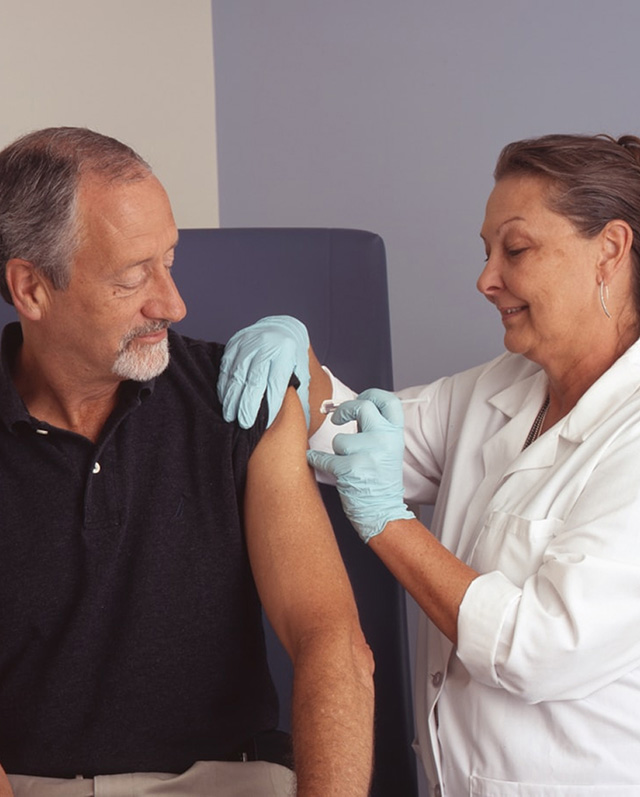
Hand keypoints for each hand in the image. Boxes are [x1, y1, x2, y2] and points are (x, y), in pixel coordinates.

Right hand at [217, 316, 309, 428]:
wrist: (281, 328)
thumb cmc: (292, 355)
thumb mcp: (303, 370)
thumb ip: (301, 394)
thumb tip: (303, 422)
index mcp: (286, 353)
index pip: (276, 383)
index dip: (271, 405)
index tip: (265, 424)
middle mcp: (266, 346)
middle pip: (254, 380)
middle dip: (248, 404)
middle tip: (244, 423)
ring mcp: (248, 343)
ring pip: (237, 375)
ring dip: (232, 398)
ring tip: (230, 416)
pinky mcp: (234, 343)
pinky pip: (226, 367)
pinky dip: (224, 385)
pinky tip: (225, 399)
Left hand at [307, 388, 414, 542]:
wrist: (382, 512)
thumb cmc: (379, 479)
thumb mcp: (385, 449)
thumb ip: (372, 428)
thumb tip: (347, 407)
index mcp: (395, 434)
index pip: (389, 401)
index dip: (372, 394)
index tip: (359, 397)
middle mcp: (386, 440)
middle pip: (362, 406)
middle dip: (343, 410)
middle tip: (336, 418)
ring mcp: (369, 454)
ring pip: (340, 439)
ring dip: (336, 451)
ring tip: (345, 463)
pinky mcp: (351, 469)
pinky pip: (324, 457)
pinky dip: (316, 460)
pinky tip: (316, 461)